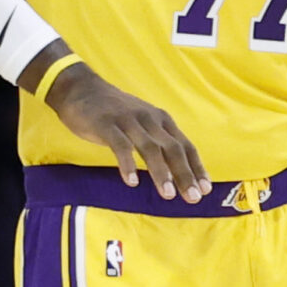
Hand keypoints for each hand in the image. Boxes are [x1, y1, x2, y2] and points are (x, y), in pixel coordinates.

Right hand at [38, 61, 208, 202]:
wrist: (80, 89)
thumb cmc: (113, 113)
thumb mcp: (141, 124)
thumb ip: (157, 143)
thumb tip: (176, 173)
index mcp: (161, 121)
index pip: (185, 146)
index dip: (196, 167)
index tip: (206, 189)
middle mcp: (149, 119)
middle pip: (172, 149)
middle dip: (185, 174)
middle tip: (193, 198)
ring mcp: (128, 121)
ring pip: (150, 148)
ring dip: (161, 172)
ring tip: (168, 194)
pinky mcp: (106, 124)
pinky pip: (120, 145)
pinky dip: (127, 164)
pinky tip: (132, 182)